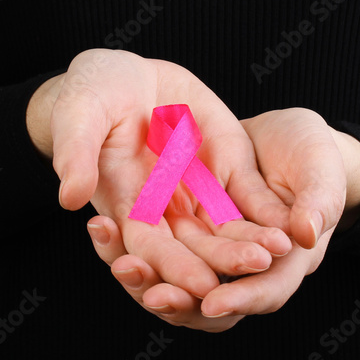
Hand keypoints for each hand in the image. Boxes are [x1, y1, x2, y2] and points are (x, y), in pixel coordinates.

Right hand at [26, 49, 292, 300]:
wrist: (124, 74)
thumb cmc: (90, 95)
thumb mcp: (79, 116)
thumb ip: (76, 154)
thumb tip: (69, 197)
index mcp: (126, 206)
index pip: (150, 247)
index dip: (174, 267)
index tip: (199, 284)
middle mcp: (166, 209)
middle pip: (196, 249)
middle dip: (224, 261)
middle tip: (254, 268)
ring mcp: (199, 191)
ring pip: (228, 230)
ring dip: (253, 243)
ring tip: (280, 250)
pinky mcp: (226, 167)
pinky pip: (250, 197)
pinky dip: (269, 212)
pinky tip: (291, 224)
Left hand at [85, 107, 359, 328]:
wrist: (282, 132)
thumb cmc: (312, 151)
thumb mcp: (322, 169)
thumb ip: (320, 199)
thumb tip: (306, 233)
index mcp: (288, 261)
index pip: (267, 291)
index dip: (241, 297)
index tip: (212, 299)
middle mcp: (245, 267)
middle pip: (212, 301)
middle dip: (181, 300)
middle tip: (151, 295)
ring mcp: (211, 249)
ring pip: (177, 279)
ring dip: (147, 277)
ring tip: (120, 264)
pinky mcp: (184, 228)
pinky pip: (156, 247)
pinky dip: (131, 243)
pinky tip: (103, 229)